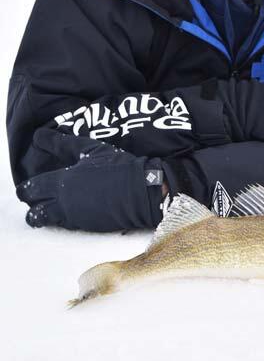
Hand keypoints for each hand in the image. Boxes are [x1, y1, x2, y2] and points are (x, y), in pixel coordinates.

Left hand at [17, 145, 159, 230]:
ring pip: (45, 220)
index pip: (32, 188)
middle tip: (35, 198)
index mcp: (63, 180)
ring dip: (41, 215)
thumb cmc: (117, 166)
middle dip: (31, 203)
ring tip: (46, 208)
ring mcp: (74, 216)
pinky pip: (63, 224)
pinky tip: (67, 211)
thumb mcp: (90, 149)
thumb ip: (62, 143)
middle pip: (34, 208)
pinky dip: (59, 219)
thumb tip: (38, 135)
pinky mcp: (85, 226)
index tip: (27, 187)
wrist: (140, 191)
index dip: (26, 189)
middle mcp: (63, 201)